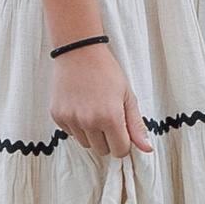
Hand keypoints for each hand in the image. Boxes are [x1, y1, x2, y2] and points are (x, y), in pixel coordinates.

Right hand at [52, 39, 149, 161]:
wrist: (79, 52)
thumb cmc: (107, 72)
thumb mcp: (128, 96)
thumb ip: (136, 125)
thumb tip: (147, 149)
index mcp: (110, 118)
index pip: (120, 151)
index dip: (124, 142)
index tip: (122, 129)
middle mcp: (89, 122)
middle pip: (103, 150)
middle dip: (108, 138)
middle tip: (108, 116)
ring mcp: (71, 119)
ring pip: (86, 144)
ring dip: (92, 133)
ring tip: (93, 110)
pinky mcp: (57, 116)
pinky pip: (71, 134)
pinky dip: (77, 125)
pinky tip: (80, 106)